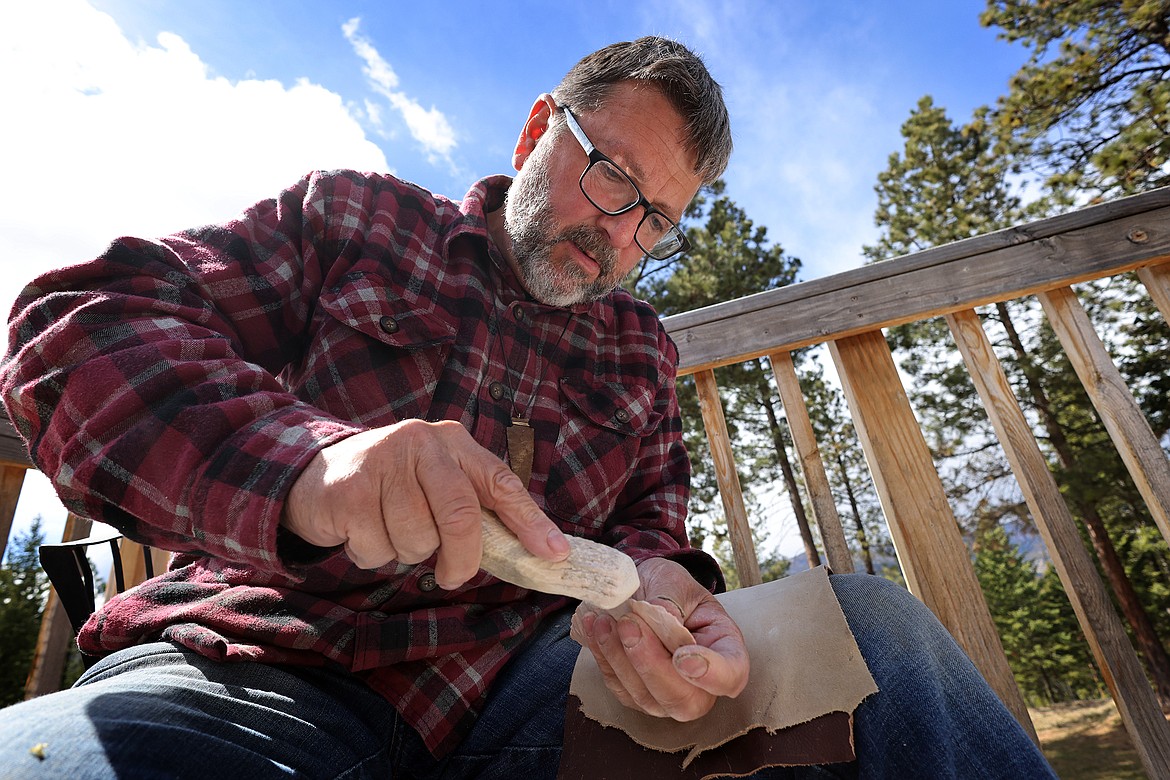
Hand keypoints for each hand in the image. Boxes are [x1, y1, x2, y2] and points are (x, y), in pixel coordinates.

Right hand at [282, 419, 568, 587]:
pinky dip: (371, 554)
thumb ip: (475, 508)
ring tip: (388, 530)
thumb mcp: (435, 485)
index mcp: (452, 442)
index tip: (554, 555)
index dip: (531, 521)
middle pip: (460, 516)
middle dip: (461, 558)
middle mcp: (421, 442)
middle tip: (454, 577)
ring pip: (417, 539)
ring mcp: (383, 462)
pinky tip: (360, 530)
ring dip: (405, 553)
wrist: (313, 475)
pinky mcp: (350, 488)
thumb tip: (530, 550)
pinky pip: (377, 548)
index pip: (501, 483)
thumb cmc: (390, 488)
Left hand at [572, 557, 748, 720]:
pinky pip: (619, 687)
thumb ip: (670, 601)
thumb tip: (660, 622)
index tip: (683, 655)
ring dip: (621, 660)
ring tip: (606, 621)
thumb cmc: (668, 586)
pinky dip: (604, 658)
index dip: (711, 674)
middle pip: (685, 700)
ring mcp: (667, 695)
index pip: (731, 676)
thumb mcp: (675, 582)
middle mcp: (701, 683)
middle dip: (652, 665)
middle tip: (629, 625)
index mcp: (724, 648)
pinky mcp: (636, 695)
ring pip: (646, 698)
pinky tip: (596, 629)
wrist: (642, 589)